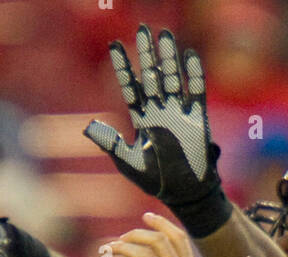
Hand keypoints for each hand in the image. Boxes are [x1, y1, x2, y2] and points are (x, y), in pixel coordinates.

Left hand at [84, 25, 230, 236]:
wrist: (186, 195)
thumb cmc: (157, 182)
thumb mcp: (129, 164)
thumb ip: (111, 144)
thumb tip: (89, 126)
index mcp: (142, 120)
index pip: (131, 87)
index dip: (123, 66)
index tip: (115, 45)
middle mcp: (159, 112)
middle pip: (152, 76)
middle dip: (147, 54)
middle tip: (142, 29)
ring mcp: (179, 113)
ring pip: (172, 78)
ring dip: (168, 57)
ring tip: (163, 34)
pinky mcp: (198, 119)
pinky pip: (196, 91)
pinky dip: (193, 74)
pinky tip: (189, 55)